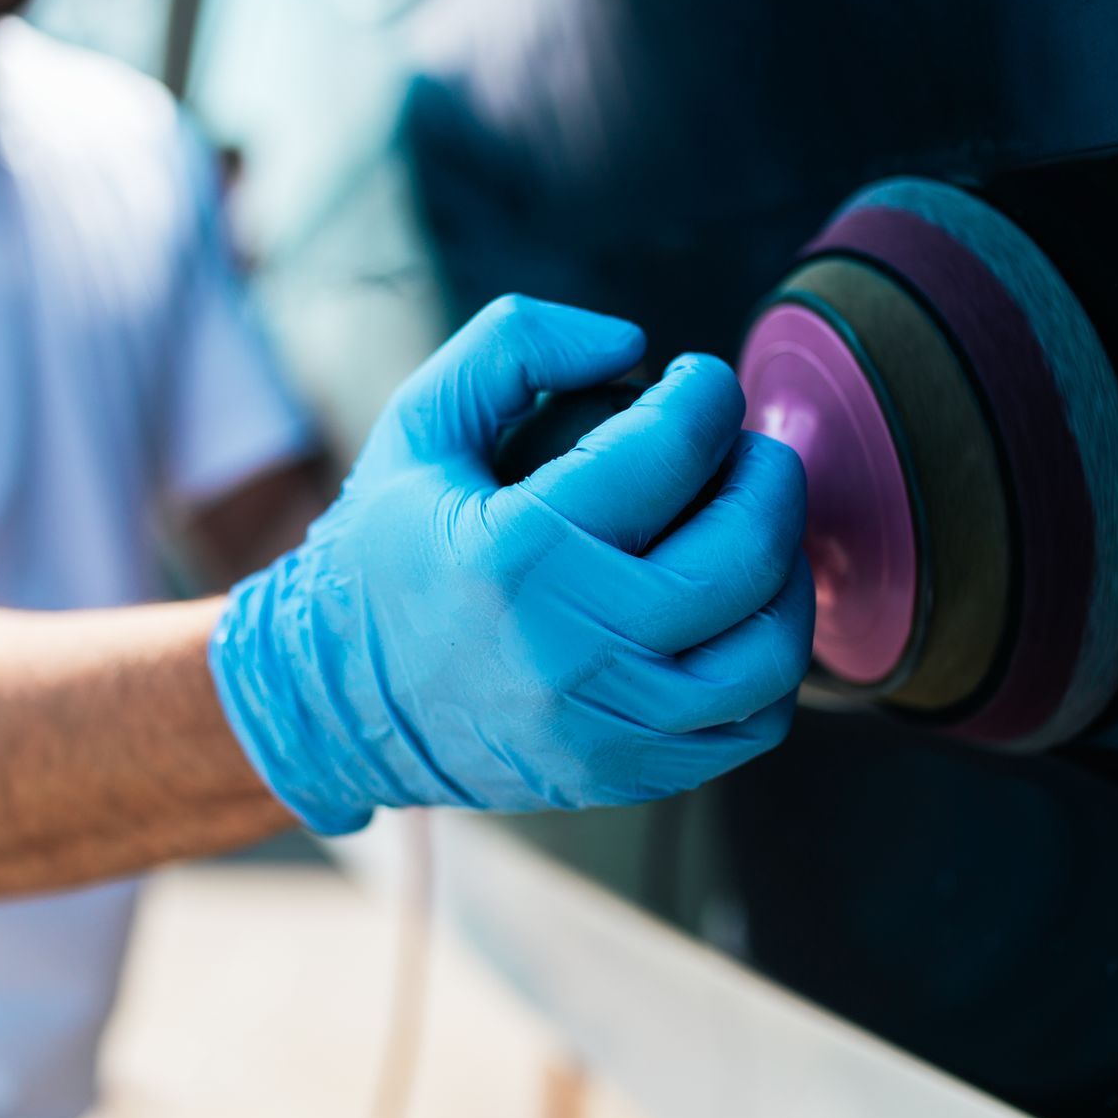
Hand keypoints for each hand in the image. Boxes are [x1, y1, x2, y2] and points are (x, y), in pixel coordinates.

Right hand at [210, 295, 813, 833]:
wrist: (331, 704)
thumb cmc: (382, 552)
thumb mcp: (420, 424)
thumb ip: (516, 346)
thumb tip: (633, 343)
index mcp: (518, 550)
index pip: (672, 449)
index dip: (708, 394)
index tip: (700, 382)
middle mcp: (571, 646)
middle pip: (744, 551)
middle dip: (769, 475)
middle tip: (746, 449)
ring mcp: (603, 725)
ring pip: (768, 649)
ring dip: (786, 572)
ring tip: (752, 531)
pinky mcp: (622, 774)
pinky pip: (750, 723)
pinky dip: (766, 661)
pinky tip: (732, 614)